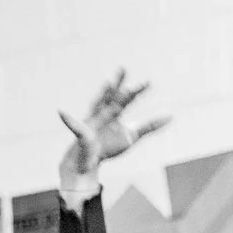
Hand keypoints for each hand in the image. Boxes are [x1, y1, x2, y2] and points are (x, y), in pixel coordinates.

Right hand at [58, 68, 169, 189]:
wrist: (88, 163)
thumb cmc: (107, 145)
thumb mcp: (132, 136)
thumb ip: (149, 126)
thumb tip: (171, 115)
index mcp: (114, 113)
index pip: (126, 100)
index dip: (136, 92)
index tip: (148, 82)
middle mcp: (102, 113)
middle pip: (112, 98)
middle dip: (118, 86)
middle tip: (123, 69)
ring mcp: (91, 122)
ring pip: (97, 107)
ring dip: (101, 95)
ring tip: (106, 83)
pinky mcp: (81, 135)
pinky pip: (74, 127)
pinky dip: (68, 120)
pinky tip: (61, 112)